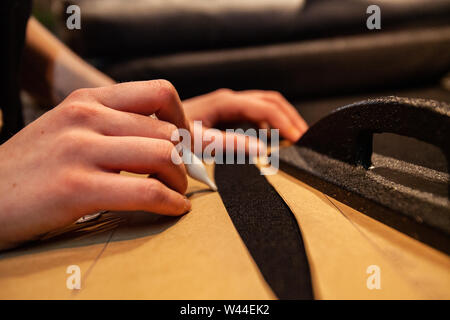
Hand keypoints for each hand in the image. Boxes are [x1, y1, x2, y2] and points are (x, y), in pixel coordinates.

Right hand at [0, 80, 190, 249]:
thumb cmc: (34, 169)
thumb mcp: (71, 132)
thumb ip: (117, 130)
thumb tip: (174, 140)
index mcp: (87, 100)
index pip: (160, 92)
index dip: (183, 120)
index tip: (183, 144)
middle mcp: (85, 116)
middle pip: (167, 129)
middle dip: (185, 158)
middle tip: (181, 177)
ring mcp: (79, 149)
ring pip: (163, 155)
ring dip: (179, 180)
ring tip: (174, 193)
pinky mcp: (76, 187)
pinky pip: (147, 191)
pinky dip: (170, 203)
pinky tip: (172, 209)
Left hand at [183, 89, 307, 151]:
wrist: (154, 130)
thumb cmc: (172, 137)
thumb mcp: (200, 144)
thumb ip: (232, 145)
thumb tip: (263, 150)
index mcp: (225, 103)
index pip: (266, 107)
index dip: (286, 122)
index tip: (300, 140)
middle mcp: (229, 100)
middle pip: (271, 101)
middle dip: (291, 118)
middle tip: (305, 139)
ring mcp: (228, 105)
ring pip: (266, 106)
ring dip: (283, 121)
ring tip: (294, 140)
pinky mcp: (226, 114)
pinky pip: (257, 115)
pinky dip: (271, 125)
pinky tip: (272, 140)